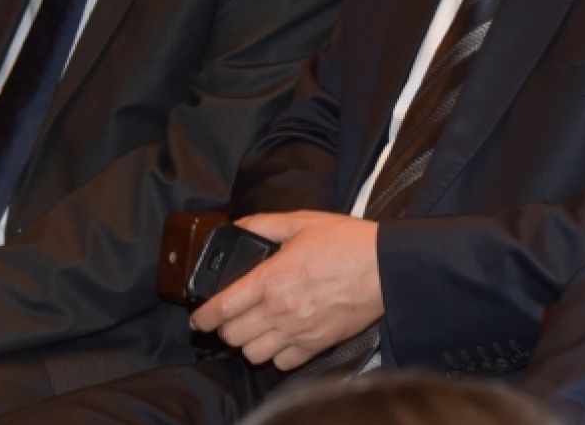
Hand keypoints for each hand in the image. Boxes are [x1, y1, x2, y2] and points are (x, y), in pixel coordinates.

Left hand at [189, 212, 383, 371]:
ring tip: (255, 328)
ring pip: (253, 355)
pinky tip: (281, 338)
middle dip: (225, 327)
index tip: (199, 318)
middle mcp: (279, 310)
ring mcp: (298, 331)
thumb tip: (238, 225)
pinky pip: (282, 363)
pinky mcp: (316, 344)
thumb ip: (264, 224)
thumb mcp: (302, 221)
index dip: (203, 317)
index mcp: (271, 279)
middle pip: (232, 336)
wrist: (385, 267)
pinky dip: (276, 355)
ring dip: (248, 343)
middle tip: (232, 316)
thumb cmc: (347, 242)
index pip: (222, 308)